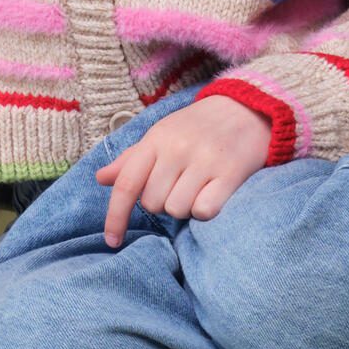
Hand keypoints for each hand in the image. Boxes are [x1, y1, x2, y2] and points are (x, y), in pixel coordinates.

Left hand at [94, 96, 272, 248]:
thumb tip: (100, 178)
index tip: (112, 240)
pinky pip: (204, 211)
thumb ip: (132, 159)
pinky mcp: (230, 173)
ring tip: (198, 186)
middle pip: (153, 203)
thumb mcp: (163, 134)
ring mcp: (205, 160)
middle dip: (162, 202)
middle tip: (179, 184)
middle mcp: (178, 148)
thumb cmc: (198, 127)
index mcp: (157, 138)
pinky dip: (206, 209)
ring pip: (177, 209)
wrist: (248, 108)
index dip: (115, 216)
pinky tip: (213, 192)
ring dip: (185, 206)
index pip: (127, 183)